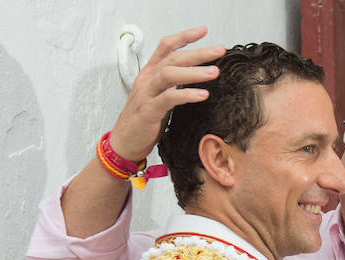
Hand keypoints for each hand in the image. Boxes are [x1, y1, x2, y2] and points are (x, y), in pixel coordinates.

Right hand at [109, 26, 225, 161]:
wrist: (125, 142)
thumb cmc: (144, 120)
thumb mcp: (160, 97)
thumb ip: (173, 85)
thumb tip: (195, 76)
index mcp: (150, 74)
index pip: (166, 47)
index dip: (184, 37)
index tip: (203, 31)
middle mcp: (147, 80)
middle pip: (173, 58)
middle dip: (197, 52)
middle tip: (218, 50)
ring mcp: (146, 94)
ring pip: (169, 74)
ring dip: (194, 72)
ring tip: (214, 72)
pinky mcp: (148, 111)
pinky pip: (168, 98)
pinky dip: (186, 95)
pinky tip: (202, 94)